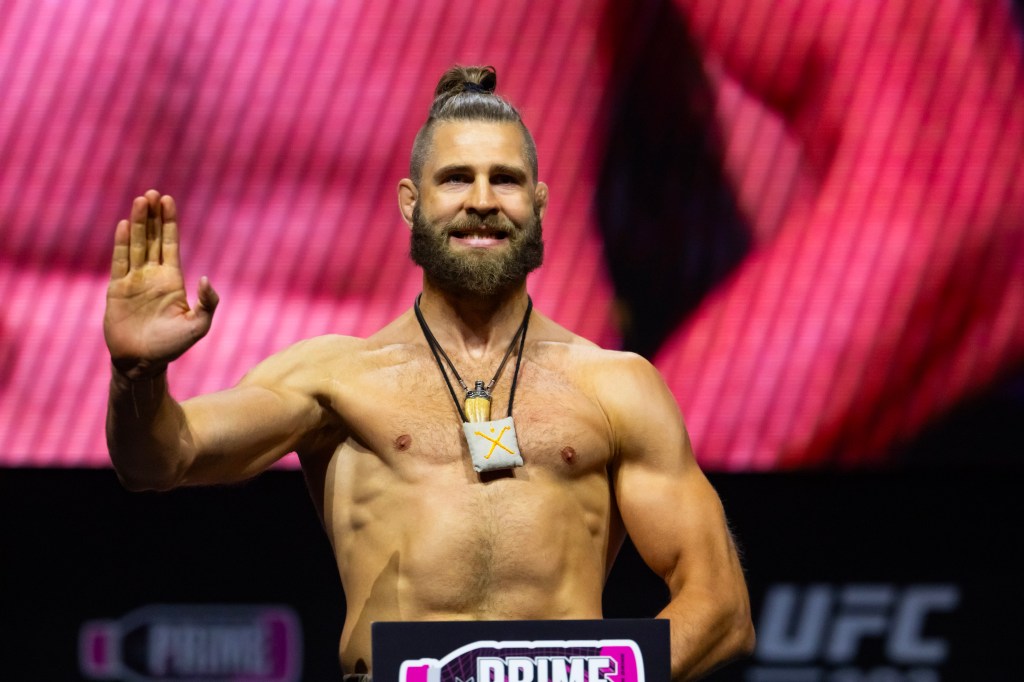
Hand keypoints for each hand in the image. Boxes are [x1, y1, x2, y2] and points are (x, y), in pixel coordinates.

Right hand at [104, 190, 218, 378]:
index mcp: (173, 280)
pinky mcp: (116, 289)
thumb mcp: (198, 326)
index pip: (171, 244)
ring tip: (140, 201)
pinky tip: (124, 225)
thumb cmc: (172, 347)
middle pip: (153, 239)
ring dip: (138, 223)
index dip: (169, 223)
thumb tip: (206, 279)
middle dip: (153, 216)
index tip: (168, 200)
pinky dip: (122, 243)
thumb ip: (208, 303)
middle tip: (153, 193)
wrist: (142, 362)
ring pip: (136, 245)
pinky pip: (119, 261)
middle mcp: (153, 276)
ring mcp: (134, 281)